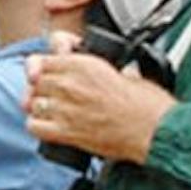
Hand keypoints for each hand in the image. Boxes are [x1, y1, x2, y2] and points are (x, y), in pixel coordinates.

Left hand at [24, 41, 176, 164]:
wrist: (158, 133)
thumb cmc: (150, 107)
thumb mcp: (129, 72)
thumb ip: (107, 68)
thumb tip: (109, 70)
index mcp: (84, 65)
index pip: (46, 56)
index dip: (45, 63)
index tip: (49, 68)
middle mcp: (70, 84)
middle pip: (36, 80)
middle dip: (42, 86)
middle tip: (52, 93)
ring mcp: (66, 109)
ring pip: (32, 102)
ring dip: (40, 106)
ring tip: (53, 111)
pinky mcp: (67, 132)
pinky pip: (34, 126)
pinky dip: (38, 126)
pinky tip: (49, 126)